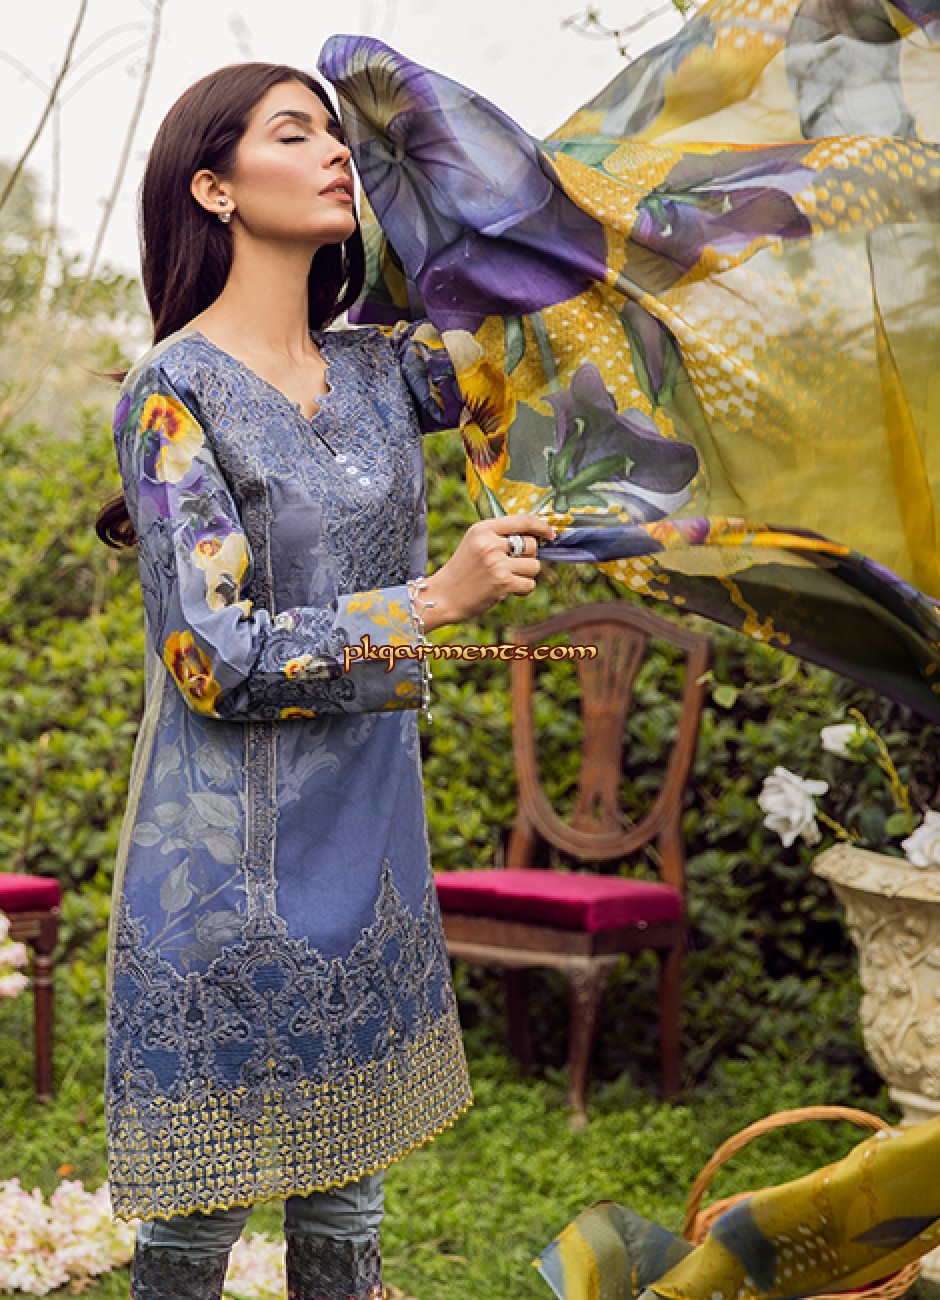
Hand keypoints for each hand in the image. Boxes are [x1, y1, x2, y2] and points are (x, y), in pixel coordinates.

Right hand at [420, 515, 556, 631]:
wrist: (443, 596)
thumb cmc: (463, 570)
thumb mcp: (475, 543)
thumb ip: (500, 535)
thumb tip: (536, 534)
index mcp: (483, 529)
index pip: (522, 521)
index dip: (541, 527)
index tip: (550, 534)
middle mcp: (490, 544)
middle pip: (532, 545)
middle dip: (528, 556)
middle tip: (511, 565)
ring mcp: (496, 564)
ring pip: (534, 566)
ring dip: (525, 574)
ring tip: (506, 578)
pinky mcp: (502, 583)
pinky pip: (529, 583)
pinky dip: (522, 589)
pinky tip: (507, 589)